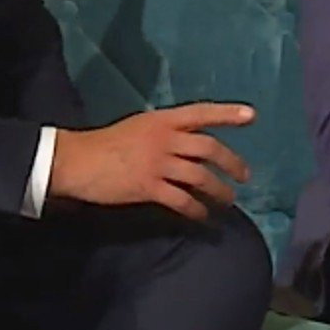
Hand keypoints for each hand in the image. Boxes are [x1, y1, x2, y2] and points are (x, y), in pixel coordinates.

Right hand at [48, 102, 254, 219]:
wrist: (77, 161)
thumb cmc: (107, 143)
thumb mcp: (139, 127)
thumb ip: (166, 131)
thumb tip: (189, 143)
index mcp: (162, 120)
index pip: (201, 113)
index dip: (227, 114)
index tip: (252, 116)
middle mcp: (164, 138)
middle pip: (208, 148)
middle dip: (231, 162)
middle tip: (244, 176)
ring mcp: (157, 163)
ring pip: (199, 176)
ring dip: (218, 190)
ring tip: (228, 201)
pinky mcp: (148, 187)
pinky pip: (181, 200)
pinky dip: (195, 210)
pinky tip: (201, 216)